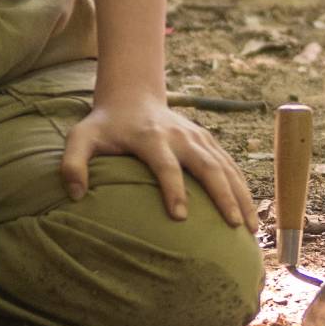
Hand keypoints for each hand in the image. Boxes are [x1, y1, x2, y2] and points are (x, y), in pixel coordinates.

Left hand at [66, 90, 250, 223]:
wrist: (133, 96)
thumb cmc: (104, 125)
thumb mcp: (80, 138)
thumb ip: (72, 164)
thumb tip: (75, 195)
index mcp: (151, 137)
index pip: (165, 165)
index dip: (173, 190)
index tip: (180, 217)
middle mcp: (181, 136)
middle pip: (208, 166)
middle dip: (223, 195)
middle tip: (234, 225)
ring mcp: (198, 138)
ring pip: (226, 167)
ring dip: (241, 195)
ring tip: (252, 228)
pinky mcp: (208, 141)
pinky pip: (230, 166)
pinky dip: (243, 188)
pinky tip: (251, 212)